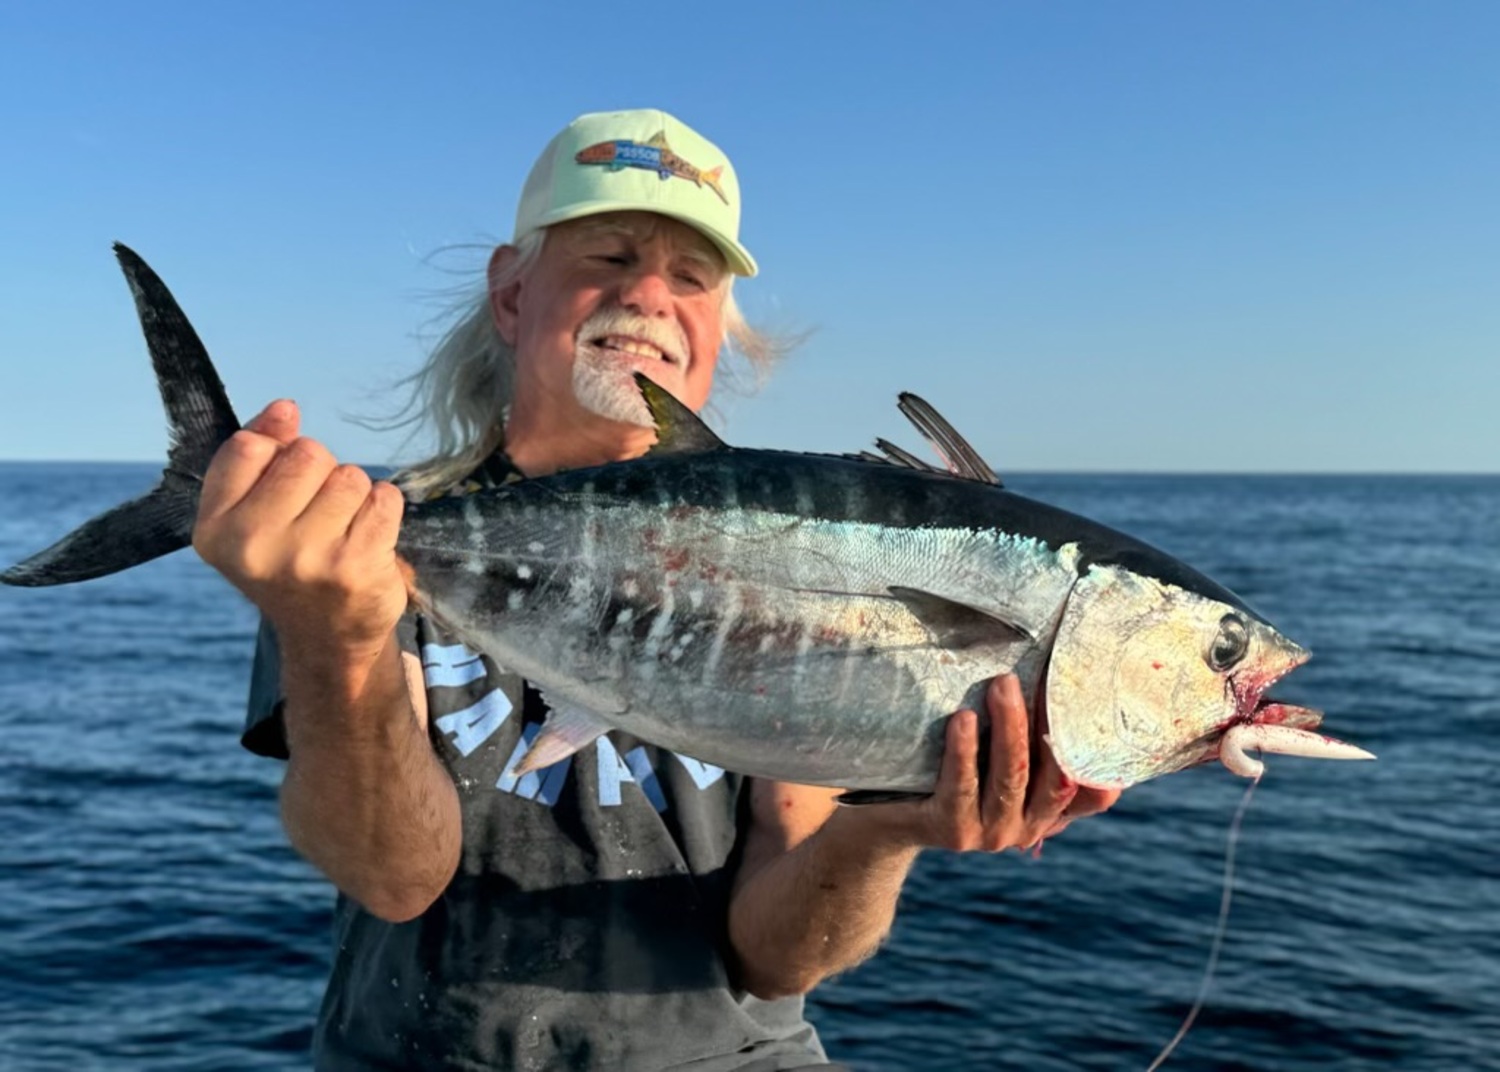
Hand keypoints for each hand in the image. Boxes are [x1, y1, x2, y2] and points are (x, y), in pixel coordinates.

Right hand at [192, 400, 408, 665]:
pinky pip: (384, 498)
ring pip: (350, 475)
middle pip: (307, 454)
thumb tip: (284, 408)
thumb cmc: (290, 563)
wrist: (327, 638)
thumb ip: (262, 454)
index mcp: (215, 529)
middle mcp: (252, 545)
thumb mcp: (255, 513)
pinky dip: (384, 509)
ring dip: (356, 493)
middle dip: (322, 472)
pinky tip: (367, 538)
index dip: (277, 452)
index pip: (249, 446)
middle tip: (319, 515)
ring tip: (343, 529)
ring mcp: (305, 558)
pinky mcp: (354, 567)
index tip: (285, 483)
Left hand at [860, 675, 1119, 853]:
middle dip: (1050, 724)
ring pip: (1011, 778)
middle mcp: (1026, 828)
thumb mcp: (995, 758)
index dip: (1101, 754)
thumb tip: (1056, 667)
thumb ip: (1029, 735)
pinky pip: (961, 787)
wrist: (887, 816)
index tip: (1097, 704)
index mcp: (1046, 812)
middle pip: (1054, 778)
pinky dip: (964, 751)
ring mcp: (990, 833)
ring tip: (1001, 685)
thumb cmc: (951, 771)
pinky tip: (962, 719)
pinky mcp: (950, 830)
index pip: (1092, 792)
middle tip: (1039, 675)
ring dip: (1009, 727)